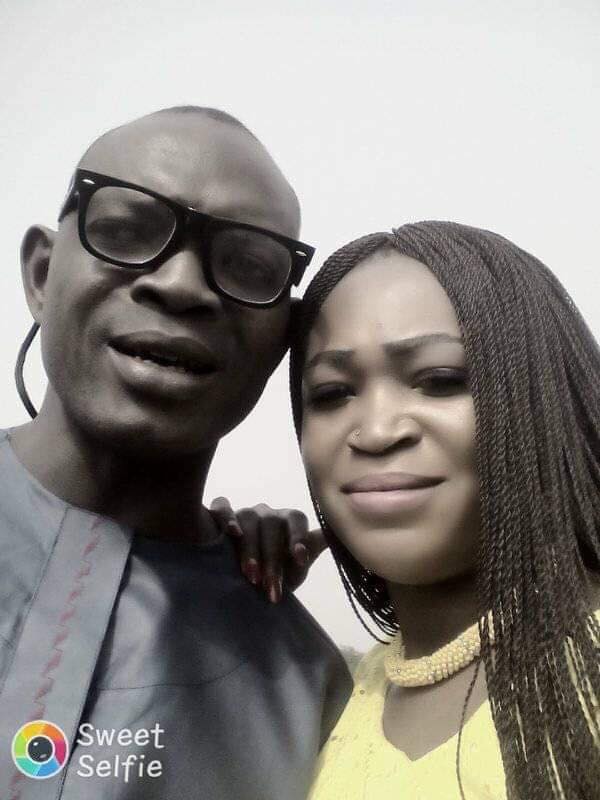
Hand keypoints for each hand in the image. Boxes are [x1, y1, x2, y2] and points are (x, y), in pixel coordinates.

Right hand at [210, 498, 326, 602]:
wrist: (247, 587)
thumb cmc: (277, 575)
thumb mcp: (296, 567)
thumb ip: (312, 549)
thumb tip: (337, 535)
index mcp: (290, 521)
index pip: (297, 519)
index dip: (298, 537)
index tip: (300, 560)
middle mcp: (268, 513)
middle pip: (272, 524)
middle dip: (272, 558)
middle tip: (272, 586)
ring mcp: (245, 512)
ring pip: (249, 519)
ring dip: (250, 548)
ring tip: (251, 575)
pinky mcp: (221, 515)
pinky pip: (222, 506)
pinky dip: (226, 516)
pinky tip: (231, 533)